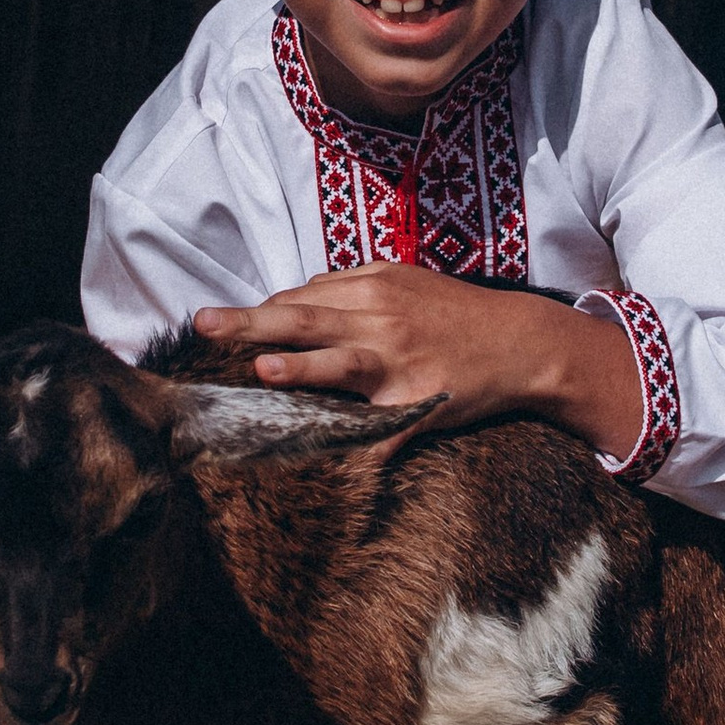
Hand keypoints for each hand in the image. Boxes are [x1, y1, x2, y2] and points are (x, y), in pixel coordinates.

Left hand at [192, 268, 651, 452]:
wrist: (520, 343)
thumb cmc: (455, 312)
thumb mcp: (404, 281)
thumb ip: (350, 285)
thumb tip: (297, 295)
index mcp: (373, 288)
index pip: (302, 298)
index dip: (258, 313)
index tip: (216, 324)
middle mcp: (381, 320)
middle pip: (306, 318)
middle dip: (251, 323)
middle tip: (203, 324)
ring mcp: (400, 363)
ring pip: (342, 362)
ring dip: (301, 366)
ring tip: (263, 369)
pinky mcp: (420, 401)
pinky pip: (382, 421)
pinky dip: (357, 431)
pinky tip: (326, 444)